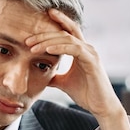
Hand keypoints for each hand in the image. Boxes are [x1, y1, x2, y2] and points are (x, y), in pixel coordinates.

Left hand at [25, 9, 129, 129]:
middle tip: (28, 39)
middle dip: (45, 34)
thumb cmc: (87, 94)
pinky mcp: (92, 62)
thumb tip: (40, 74)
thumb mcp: (64, 83)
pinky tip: (48, 50)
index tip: (38, 22)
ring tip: (33, 46)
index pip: (68, 31)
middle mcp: (87, 49)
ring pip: (68, 39)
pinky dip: (60, 48)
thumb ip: (54, 76)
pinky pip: (75, 49)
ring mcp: (91, 54)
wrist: (101, 107)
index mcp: (81, 51)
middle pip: (64, 33)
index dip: (56, 23)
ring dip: (48, 41)